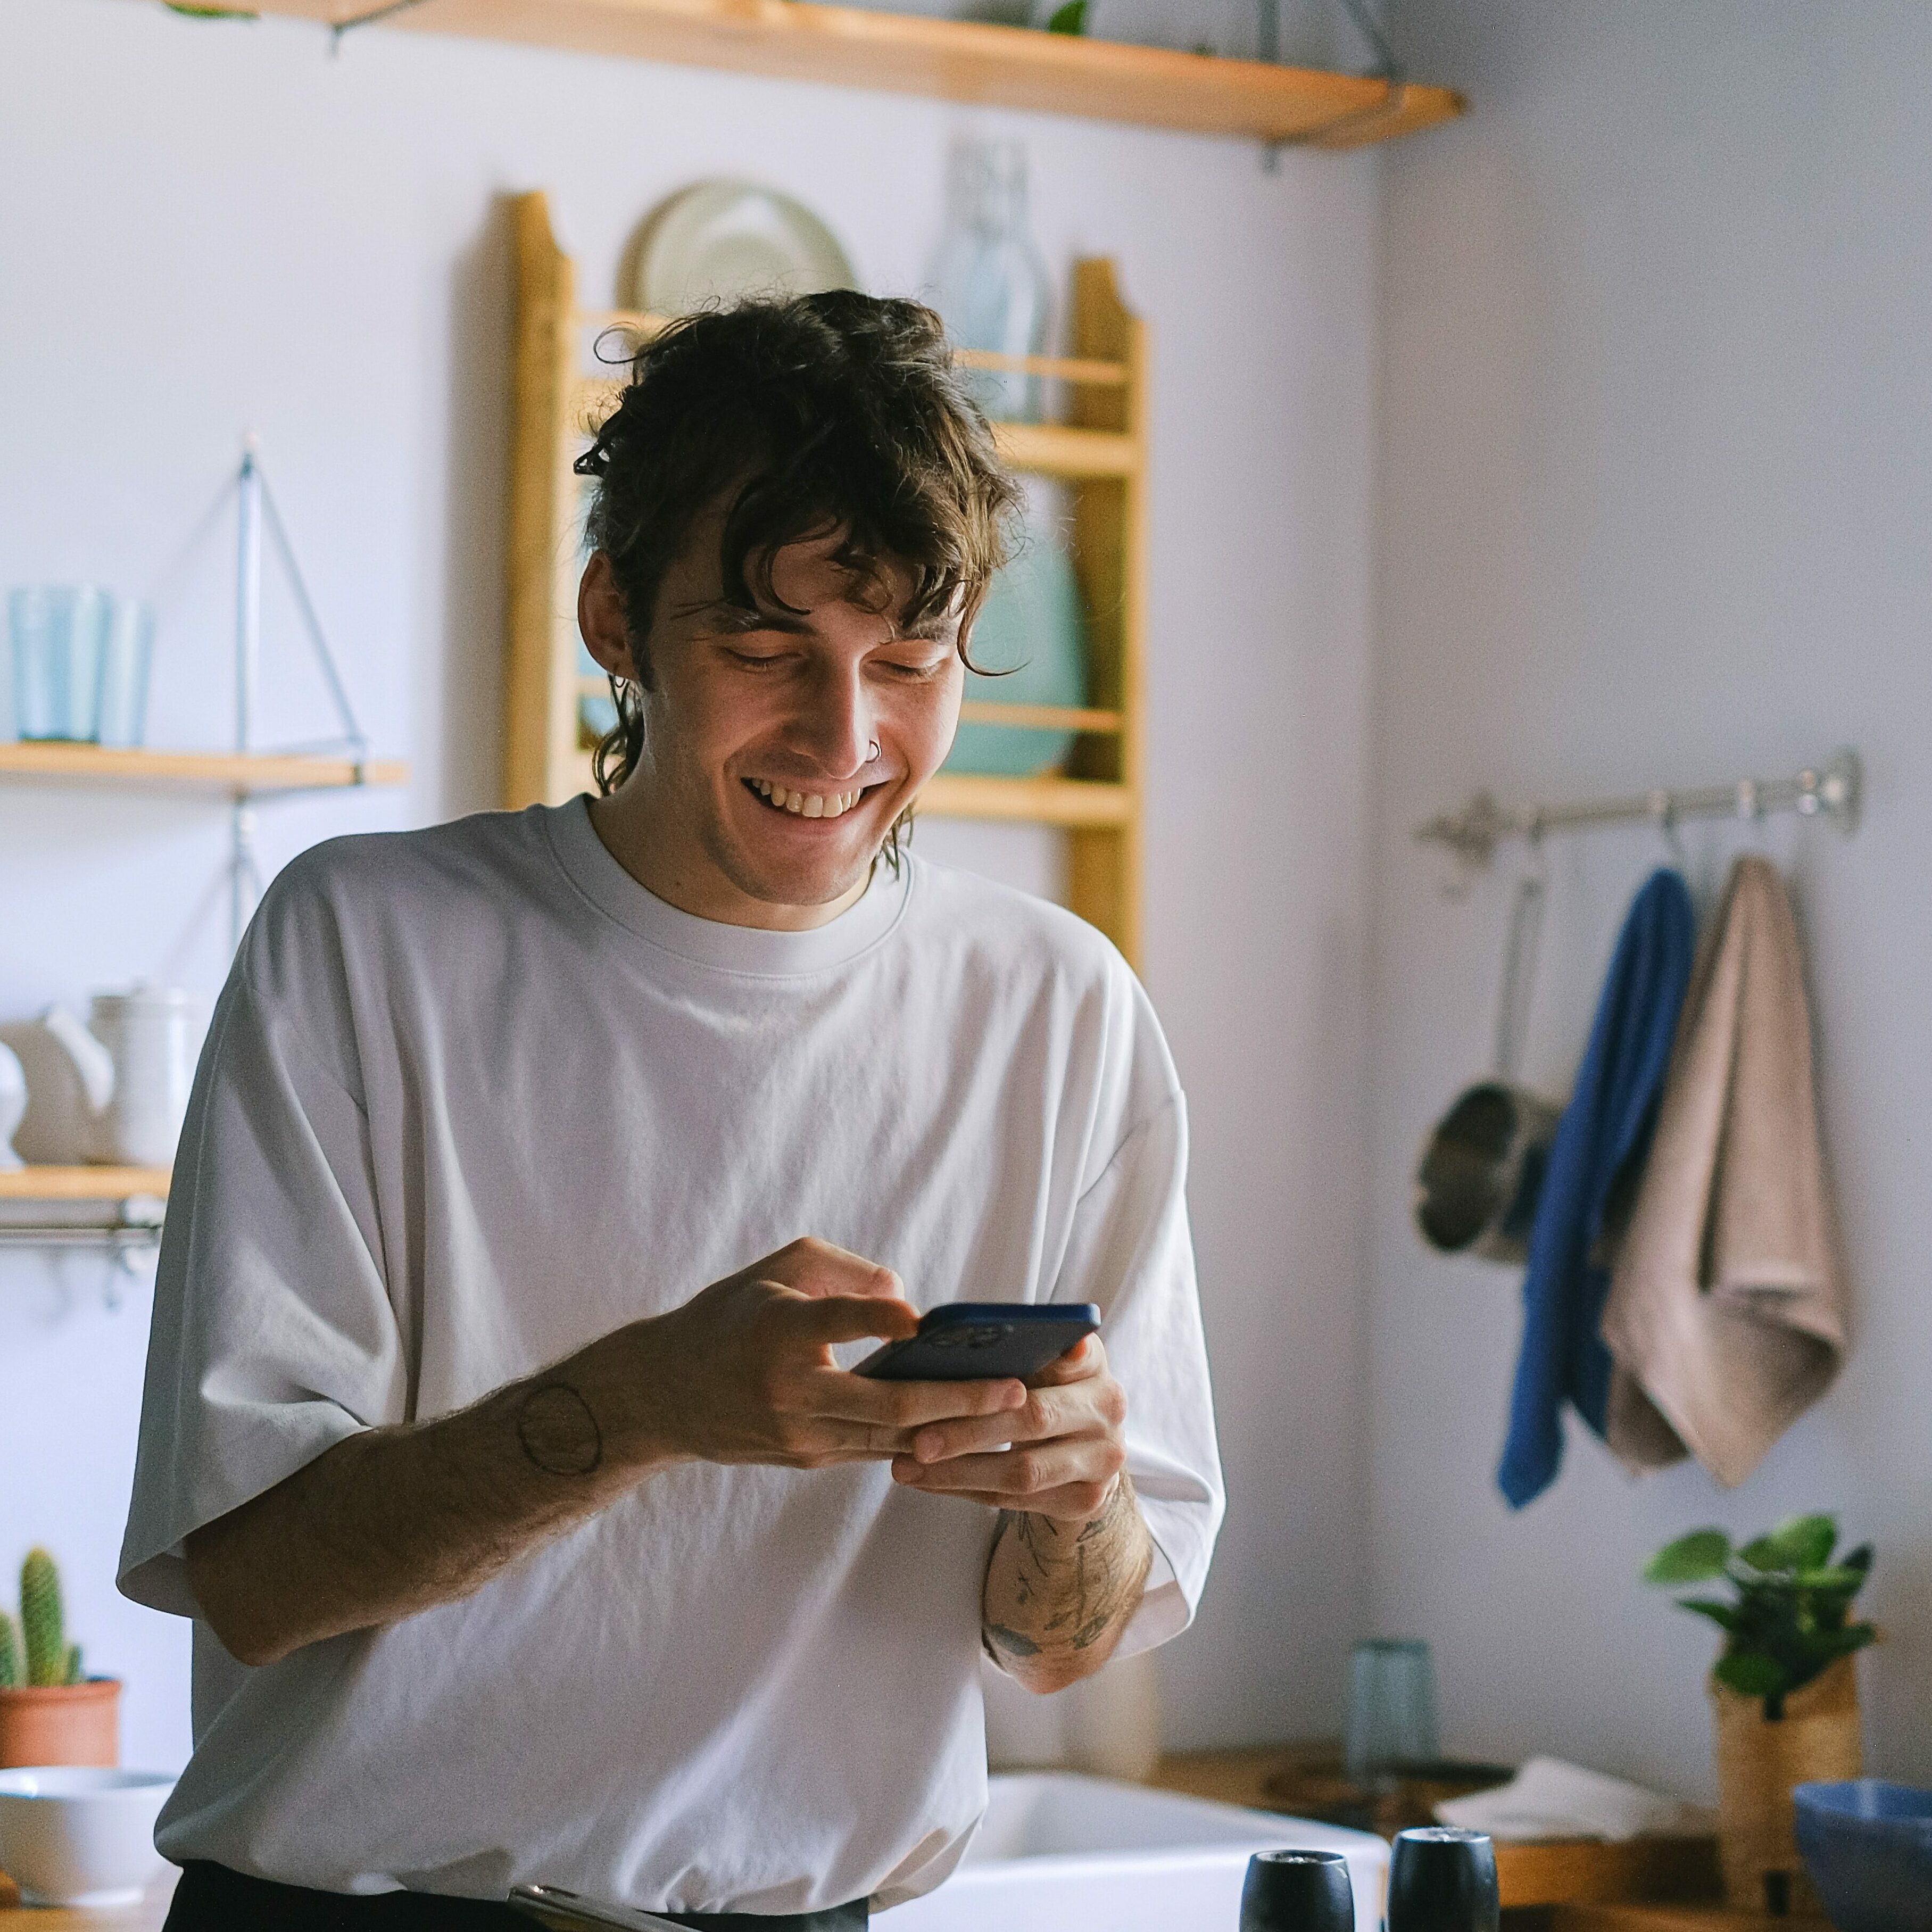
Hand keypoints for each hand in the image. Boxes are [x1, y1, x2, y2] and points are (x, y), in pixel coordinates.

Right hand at [593, 1237, 1027, 1471]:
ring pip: (890, 1441)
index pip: (831, 1323)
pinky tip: (969, 1433)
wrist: (665, 1393)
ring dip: (955, 1433)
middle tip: (1014, 1389)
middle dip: (958, 1400)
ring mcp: (798, 1434)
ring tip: (1010, 1416)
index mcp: (776, 1330)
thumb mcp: (776, 1270)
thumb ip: (843, 1273)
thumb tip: (906, 1303)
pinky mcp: (806, 1459)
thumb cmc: (731, 1315)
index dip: (874, 1320)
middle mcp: (788, 1389)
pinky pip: (874, 1453)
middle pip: (886, 1404)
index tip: (920, 1319)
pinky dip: (922, 1445)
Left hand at [887, 1333, 1127, 1521]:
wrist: (1083, 1444)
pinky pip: (1017, 1502)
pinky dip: (967, 1492)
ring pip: (1023, 1473)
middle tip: (915, 1441)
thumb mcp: (1038, 1358)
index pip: (1055, 1360)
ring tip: (905, 1468)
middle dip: (968, 1432)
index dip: (1026, 1367)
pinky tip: (929, 1483)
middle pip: (1032, 1420)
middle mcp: (1108, 1409)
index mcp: (1093, 1362)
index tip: (967, 1382)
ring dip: (959, 1473)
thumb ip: (1017, 1345)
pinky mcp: (1088, 1500)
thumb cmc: (1042, 1386)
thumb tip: (969, 1329)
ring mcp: (1103, 1460)